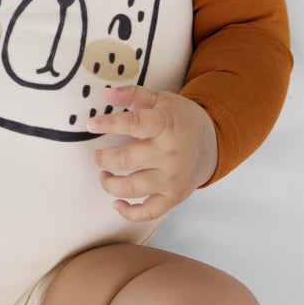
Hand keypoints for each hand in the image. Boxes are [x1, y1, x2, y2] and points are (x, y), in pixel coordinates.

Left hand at [87, 85, 218, 221]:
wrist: (212, 144)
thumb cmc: (181, 120)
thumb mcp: (160, 100)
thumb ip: (132, 94)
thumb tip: (105, 92)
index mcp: (166, 125)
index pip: (132, 124)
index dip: (108, 124)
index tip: (91, 125)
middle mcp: (170, 154)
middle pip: (127, 160)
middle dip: (104, 158)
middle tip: (96, 156)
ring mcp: (172, 178)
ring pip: (132, 188)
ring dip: (109, 184)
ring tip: (104, 174)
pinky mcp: (173, 197)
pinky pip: (148, 212)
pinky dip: (128, 212)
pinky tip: (116, 203)